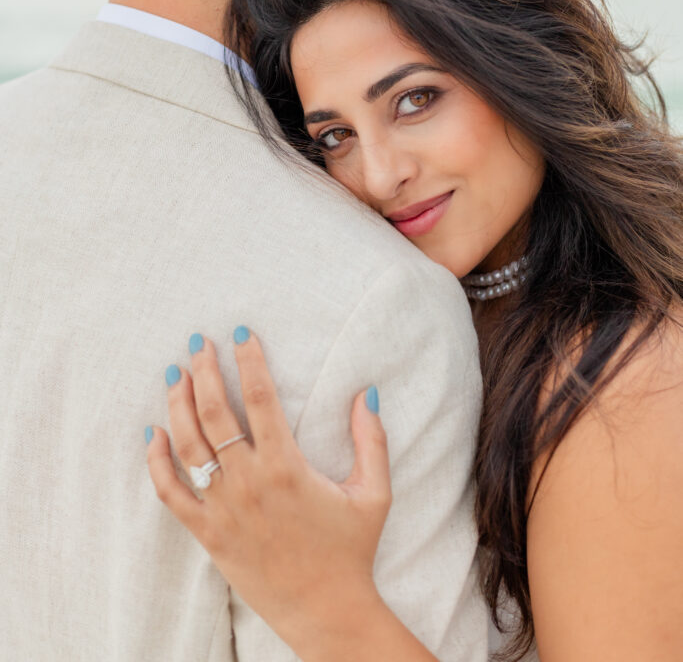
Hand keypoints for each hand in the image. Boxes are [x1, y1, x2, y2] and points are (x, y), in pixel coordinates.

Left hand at [146, 328, 391, 652]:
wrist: (325, 611)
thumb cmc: (351, 549)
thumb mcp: (374, 493)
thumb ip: (371, 440)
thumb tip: (366, 392)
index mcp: (287, 466)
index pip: (259, 397)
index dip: (248, 359)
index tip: (241, 332)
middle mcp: (249, 482)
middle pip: (215, 412)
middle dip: (204, 370)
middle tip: (198, 341)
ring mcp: (224, 508)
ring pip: (189, 445)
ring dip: (178, 404)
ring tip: (175, 373)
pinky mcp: (208, 534)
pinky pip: (171, 493)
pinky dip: (157, 461)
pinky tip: (153, 433)